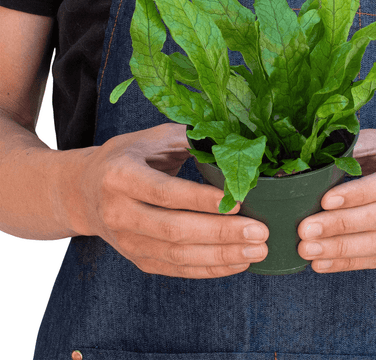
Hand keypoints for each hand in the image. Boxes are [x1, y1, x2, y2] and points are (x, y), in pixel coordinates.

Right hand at [60, 123, 268, 278]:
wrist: (84, 191)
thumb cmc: (126, 157)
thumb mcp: (152, 138)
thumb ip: (190, 138)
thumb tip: (235, 145)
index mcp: (121, 175)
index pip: (165, 192)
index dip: (201, 200)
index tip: (238, 202)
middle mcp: (119, 212)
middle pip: (174, 230)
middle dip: (221, 233)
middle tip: (259, 232)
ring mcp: (126, 241)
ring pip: (177, 256)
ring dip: (221, 256)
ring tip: (257, 251)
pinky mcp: (137, 259)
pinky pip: (176, 270)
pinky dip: (209, 269)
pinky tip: (237, 262)